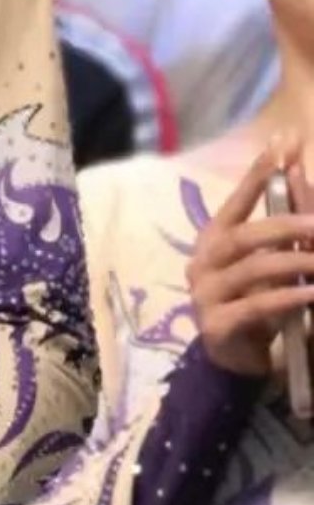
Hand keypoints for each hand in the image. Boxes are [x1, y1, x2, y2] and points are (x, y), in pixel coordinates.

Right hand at [189, 140, 313, 378]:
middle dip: (285, 225)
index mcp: (212, 240)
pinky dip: (290, 297)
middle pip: (243, 235)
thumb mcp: (268, 260)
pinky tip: (312, 294)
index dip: (257, 174)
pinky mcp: (217, 326)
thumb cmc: (253, 300)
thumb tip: (297, 172)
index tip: (281, 145)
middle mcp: (202, 263)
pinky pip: (258, 306)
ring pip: (254, 270)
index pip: (235, 201)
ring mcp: (205, 296)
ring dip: (295, 262)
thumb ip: (280, 223)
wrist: (234, 359)